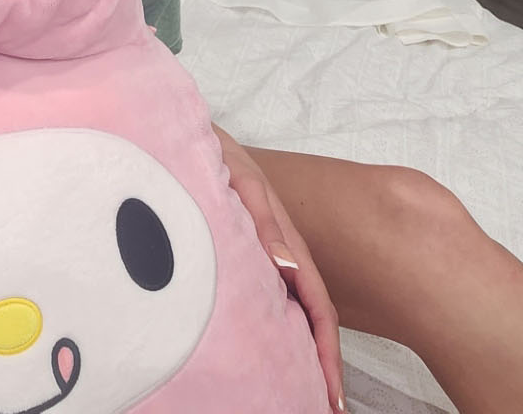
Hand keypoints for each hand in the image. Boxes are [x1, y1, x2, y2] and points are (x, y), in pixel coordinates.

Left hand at [213, 123, 344, 413]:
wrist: (190, 135)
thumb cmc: (219, 156)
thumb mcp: (244, 181)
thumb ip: (263, 220)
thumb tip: (285, 266)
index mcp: (287, 244)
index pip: (316, 307)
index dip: (326, 350)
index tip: (332, 394)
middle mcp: (279, 258)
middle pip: (308, 318)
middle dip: (318, 363)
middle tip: (322, 404)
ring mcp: (264, 259)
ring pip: (288, 312)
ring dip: (299, 350)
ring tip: (303, 388)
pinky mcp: (244, 256)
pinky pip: (264, 299)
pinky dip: (274, 328)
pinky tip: (268, 350)